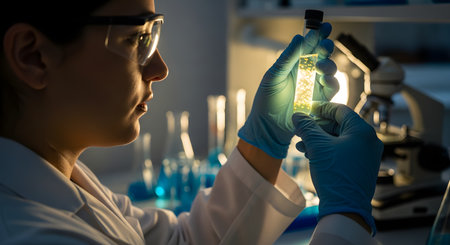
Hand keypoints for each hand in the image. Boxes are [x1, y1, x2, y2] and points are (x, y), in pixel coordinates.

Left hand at [238, 23, 337, 158]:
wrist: (268, 126)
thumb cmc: (266, 100)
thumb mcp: (274, 75)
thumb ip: (288, 57)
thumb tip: (300, 36)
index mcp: (294, 64)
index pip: (308, 46)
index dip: (318, 35)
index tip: (325, 26)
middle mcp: (306, 73)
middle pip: (323, 55)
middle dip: (326, 47)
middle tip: (325, 45)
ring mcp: (314, 86)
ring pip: (330, 70)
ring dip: (328, 64)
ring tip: (319, 66)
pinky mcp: (321, 100)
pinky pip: (332, 88)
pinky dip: (331, 82)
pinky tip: (324, 80)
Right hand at [292, 102, 382, 234]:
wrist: (346, 209)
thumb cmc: (335, 175)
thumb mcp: (317, 146)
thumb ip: (307, 127)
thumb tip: (298, 115)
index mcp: (362, 131)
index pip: (340, 110)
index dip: (320, 108)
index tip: (306, 109)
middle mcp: (369, 141)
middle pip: (339, 125)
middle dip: (317, 127)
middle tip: (301, 130)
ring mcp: (366, 155)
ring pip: (339, 139)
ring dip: (319, 140)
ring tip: (302, 145)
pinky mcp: (361, 166)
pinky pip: (343, 151)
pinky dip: (327, 150)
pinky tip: (312, 155)